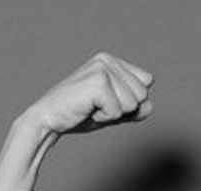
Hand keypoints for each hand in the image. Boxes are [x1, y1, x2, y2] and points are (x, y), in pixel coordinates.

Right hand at [24, 52, 153, 137]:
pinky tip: (88, 110)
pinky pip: (118, 112)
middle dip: (123, 109)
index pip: (147, 84)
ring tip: (92, 108)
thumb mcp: (114, 112)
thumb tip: (150, 105)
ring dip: (113, 114)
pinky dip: (104, 118)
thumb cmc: (81, 115)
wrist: (51, 120)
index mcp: (113, 61)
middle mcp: (108, 60)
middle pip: (143, 95)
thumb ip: (134, 109)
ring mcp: (102, 68)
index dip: (131, 102)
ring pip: (132, 104)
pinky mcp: (98, 82)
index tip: (107, 103)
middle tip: (98, 107)